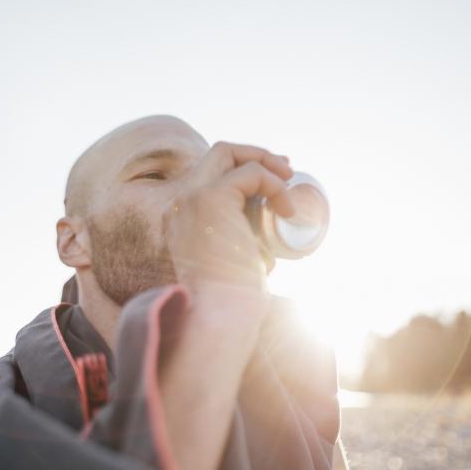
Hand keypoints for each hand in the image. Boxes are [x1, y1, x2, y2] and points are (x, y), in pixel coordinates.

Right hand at [162, 141, 294, 323]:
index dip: (244, 170)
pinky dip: (274, 184)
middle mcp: (180, 205)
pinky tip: (286, 210)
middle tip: (286, 170)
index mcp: (181, 220)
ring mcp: (191, 198)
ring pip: (227, 152)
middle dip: (254, 155)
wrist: (217, 317)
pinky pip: (250, 173)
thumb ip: (243, 244)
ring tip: (290, 179)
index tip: (276, 180)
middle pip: (216, 155)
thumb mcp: (236, 264)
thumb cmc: (230, 304)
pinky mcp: (211, 198)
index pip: (210, 177)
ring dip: (264, 160)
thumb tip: (272, 235)